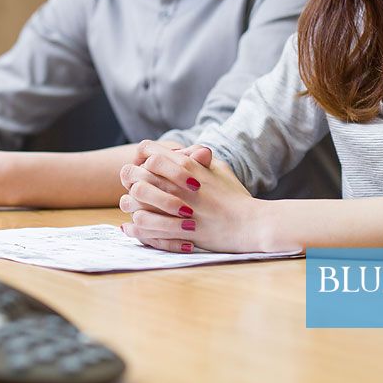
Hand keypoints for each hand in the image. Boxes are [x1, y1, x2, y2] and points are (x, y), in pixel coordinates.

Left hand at [119, 141, 260, 252]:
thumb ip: (199, 157)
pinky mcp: (178, 230)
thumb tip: (187, 151)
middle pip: (135, 175)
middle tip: (133, 189)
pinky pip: (144, 228)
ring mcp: (177, 208)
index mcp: (188, 165)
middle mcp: (178, 184)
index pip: (149, 151)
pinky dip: (134, 229)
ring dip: (131, 206)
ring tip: (133, 209)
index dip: (140, 158)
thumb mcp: (219, 168)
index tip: (141, 167)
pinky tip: (131, 228)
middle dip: (130, 181)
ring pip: (134, 202)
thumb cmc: (236, 196)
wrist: (252, 224)